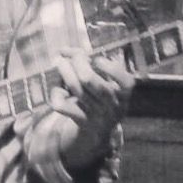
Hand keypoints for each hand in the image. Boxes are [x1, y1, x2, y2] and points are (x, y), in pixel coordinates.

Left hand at [50, 49, 133, 172]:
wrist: (98, 132)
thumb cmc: (101, 98)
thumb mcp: (107, 83)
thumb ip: (93, 64)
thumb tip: (66, 51)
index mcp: (124, 93)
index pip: (126, 82)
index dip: (110, 68)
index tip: (97, 59)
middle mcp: (113, 105)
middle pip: (91, 80)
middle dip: (77, 62)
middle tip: (68, 55)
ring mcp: (97, 115)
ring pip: (76, 90)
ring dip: (65, 72)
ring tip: (60, 62)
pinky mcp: (81, 122)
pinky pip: (63, 106)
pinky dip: (57, 94)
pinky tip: (59, 89)